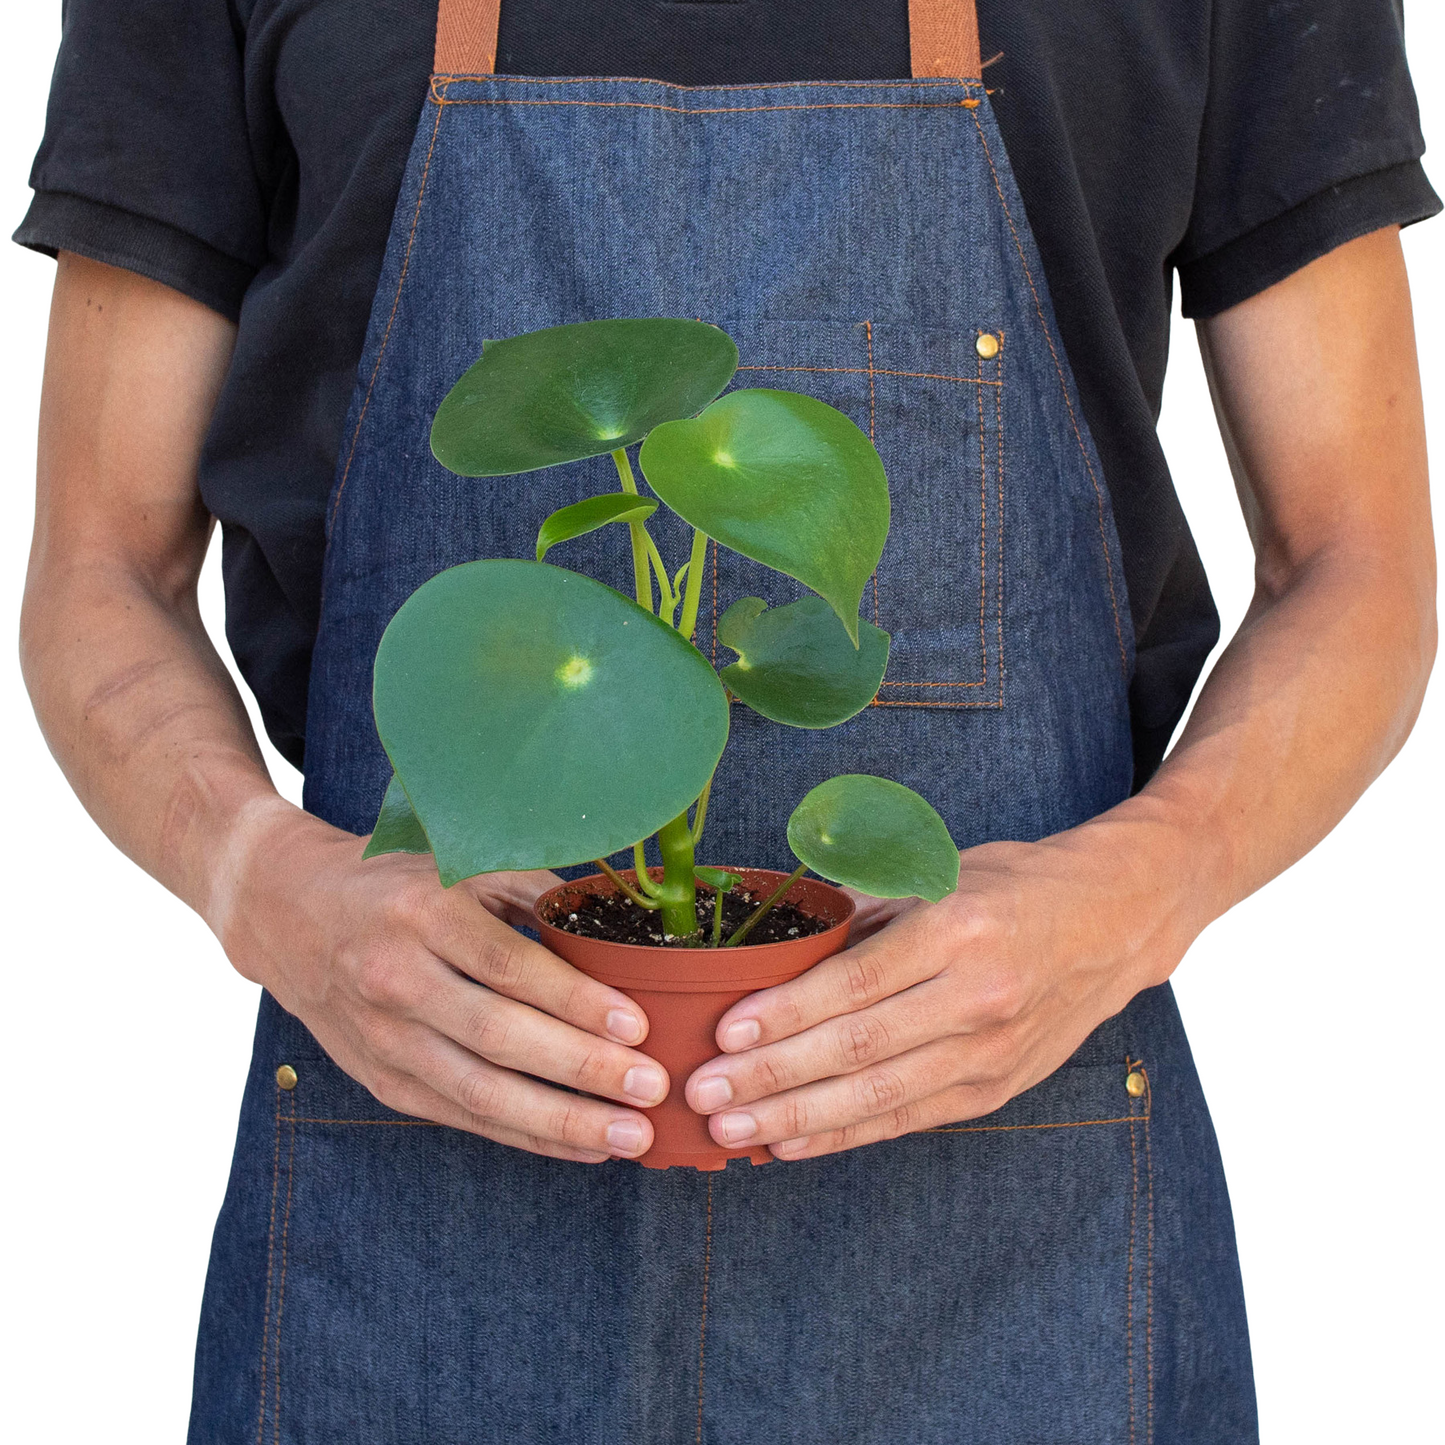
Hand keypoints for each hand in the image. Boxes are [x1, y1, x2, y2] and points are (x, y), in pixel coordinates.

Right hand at [212, 800, 669, 1162]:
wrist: (289, 913)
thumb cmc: (395, 884)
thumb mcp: (459, 863)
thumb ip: (534, 892)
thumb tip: (615, 929)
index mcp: (422, 913)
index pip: (508, 967)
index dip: (575, 1001)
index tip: (636, 1025)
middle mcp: (396, 978)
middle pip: (498, 1037)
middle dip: (582, 1069)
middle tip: (651, 1087)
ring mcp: (384, 1037)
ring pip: (480, 1093)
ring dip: (561, 1121)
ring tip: (629, 1134)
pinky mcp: (382, 1080)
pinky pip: (463, 1117)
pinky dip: (526, 1135)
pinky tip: (582, 1144)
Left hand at [684, 820, 1198, 1159]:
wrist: (1118, 922)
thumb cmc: (1017, 886)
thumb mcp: (941, 873)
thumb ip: (864, 912)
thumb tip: (783, 943)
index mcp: (958, 931)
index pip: (854, 983)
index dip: (785, 1014)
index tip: (725, 1031)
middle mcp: (978, 997)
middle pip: (857, 1048)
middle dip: (772, 1076)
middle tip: (705, 1092)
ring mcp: (991, 1051)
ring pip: (878, 1097)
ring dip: (796, 1117)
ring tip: (730, 1129)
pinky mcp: (996, 1088)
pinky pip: (908, 1119)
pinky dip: (845, 1135)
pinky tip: (791, 1142)